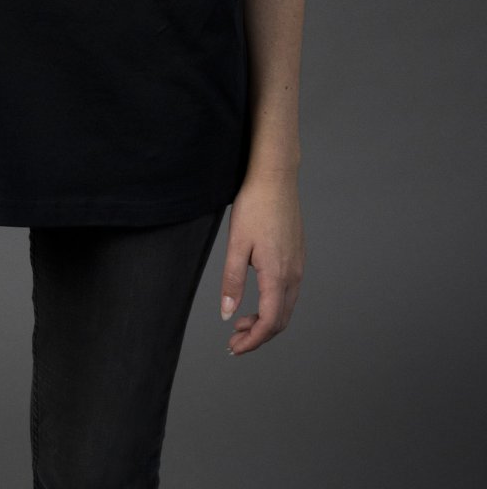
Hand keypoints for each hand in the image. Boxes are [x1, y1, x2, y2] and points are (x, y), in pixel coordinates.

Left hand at [219, 169, 304, 355]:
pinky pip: (289, 292)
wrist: (276, 178)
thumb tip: (228, 314)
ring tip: (241, 321)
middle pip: (281, 320)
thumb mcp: (236, 244)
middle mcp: (294, 274)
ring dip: (265, 320)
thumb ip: (232, 281)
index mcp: (278, 274)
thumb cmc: (254, 206)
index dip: (253, 341)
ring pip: (286, 307)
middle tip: (234, 340)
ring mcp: (299, 265)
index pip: (270, 322)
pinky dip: (273, 304)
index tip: (235, 347)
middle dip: (258, 335)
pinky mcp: (298, 255)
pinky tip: (257, 298)